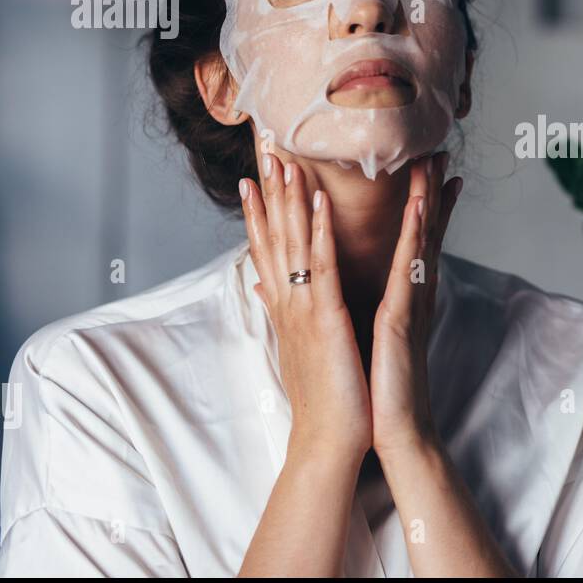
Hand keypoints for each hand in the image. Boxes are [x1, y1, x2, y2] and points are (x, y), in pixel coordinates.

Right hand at [240, 154, 371, 464]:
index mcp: (286, 305)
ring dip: (288, 196)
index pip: (267, 247)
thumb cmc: (322, 394)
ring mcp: (304, 306)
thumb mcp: (297, 344)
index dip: (259, 209)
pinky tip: (318, 199)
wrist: (330, 439)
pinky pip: (322, 265)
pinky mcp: (325, 317)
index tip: (253, 172)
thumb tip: (262, 283)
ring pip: (293, 240)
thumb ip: (282, 308)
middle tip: (263, 144)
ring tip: (282, 156)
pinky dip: (319, 231)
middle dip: (267, 188)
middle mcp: (288, 300)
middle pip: (273, 234)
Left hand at [370, 152, 461, 459]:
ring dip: (426, 197)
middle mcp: (413, 295)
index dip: (423, 204)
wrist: (395, 431)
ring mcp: (412, 303)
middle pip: (425, 231)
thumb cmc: (381, 390)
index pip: (415, 241)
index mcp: (404, 298)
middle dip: (429, 190)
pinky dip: (414, 234)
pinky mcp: (402, 317)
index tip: (427, 170)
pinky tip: (417, 207)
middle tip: (436, 150)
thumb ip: (374, 309)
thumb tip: (367, 291)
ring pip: (422, 240)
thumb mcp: (374, 339)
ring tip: (430, 161)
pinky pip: (408, 267)